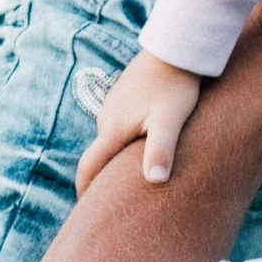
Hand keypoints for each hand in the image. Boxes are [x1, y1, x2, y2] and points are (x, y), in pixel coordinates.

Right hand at [76, 51, 203, 191]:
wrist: (175, 48)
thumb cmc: (175, 86)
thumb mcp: (170, 121)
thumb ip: (161, 150)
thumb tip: (154, 181)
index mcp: (112, 130)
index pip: (88, 168)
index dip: (85, 191)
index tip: (88, 213)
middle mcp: (107, 118)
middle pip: (99, 156)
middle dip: (102, 179)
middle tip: (112, 202)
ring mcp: (114, 105)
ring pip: (111, 140)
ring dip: (117, 157)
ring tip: (132, 177)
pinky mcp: (125, 95)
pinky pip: (120, 125)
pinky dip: (126, 139)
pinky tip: (143, 144)